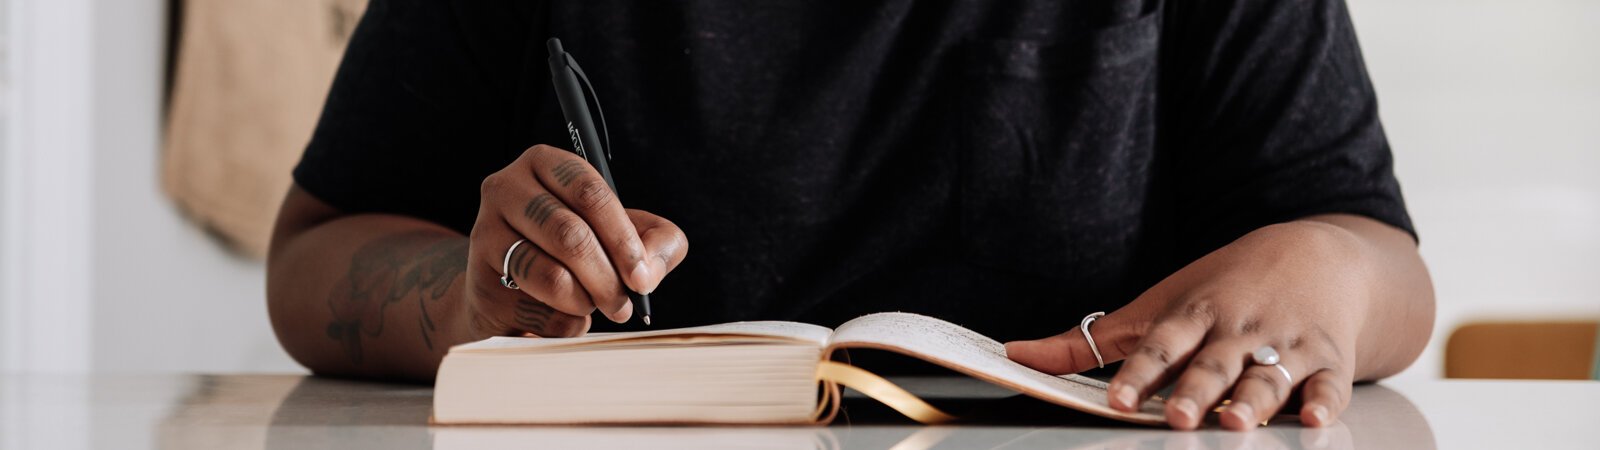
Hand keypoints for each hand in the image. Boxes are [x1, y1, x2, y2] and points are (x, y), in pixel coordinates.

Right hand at [460, 144, 687, 338]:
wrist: (508, 292)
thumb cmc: (573, 253)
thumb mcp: (620, 235)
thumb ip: (655, 241)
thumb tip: (648, 271)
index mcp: (545, 163)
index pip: (590, 192)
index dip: (623, 239)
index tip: (642, 276)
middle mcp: (505, 188)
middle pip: (571, 236)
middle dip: (608, 279)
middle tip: (623, 306)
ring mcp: (485, 234)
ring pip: (552, 277)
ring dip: (585, 302)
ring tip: (591, 305)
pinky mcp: (479, 282)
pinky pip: (537, 312)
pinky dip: (563, 324)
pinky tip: (561, 315)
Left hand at [1005, 221, 1371, 429]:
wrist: (1316, 256)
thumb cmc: (1221, 289)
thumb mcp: (1155, 308)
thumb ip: (1087, 342)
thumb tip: (1016, 356)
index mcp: (1192, 316)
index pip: (1159, 347)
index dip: (1138, 374)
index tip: (1118, 401)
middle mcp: (1238, 331)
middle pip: (1212, 364)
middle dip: (1195, 391)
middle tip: (1180, 417)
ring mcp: (1286, 344)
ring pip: (1269, 376)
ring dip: (1255, 399)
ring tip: (1237, 421)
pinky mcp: (1329, 359)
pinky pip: (1330, 384)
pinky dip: (1326, 401)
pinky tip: (1318, 419)